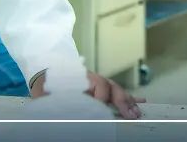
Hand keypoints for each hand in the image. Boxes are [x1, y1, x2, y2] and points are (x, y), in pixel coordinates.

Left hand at [30, 70, 144, 118]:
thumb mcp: (46, 93)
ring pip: (117, 91)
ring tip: (138, 113)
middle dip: (123, 101)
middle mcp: (93, 80)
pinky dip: (129, 98)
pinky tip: (141, 102)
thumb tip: (63, 110)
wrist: (45, 73)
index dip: (101, 98)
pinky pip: (117, 93)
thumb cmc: (47, 84)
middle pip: (112, 88)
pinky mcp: (101, 90)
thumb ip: (55, 100)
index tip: (103, 108)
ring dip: (129, 102)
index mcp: (80, 78)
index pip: (98, 86)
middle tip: (131, 115)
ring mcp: (98, 84)